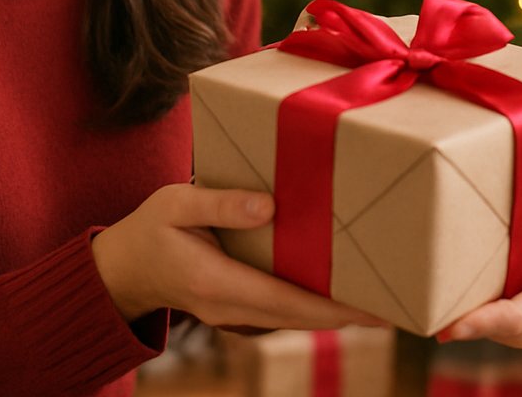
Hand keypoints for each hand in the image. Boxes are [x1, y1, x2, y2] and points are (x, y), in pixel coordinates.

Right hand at [91, 183, 387, 330]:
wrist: (123, 269)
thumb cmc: (149, 229)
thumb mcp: (175, 203)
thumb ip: (220, 202)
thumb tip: (269, 205)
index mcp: (217, 282)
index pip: (287, 301)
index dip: (333, 307)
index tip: (374, 308)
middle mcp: (231, 308)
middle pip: (302, 318)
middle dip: (349, 315)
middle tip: (398, 303)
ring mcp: (236, 315)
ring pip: (297, 318)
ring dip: (337, 313)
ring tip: (383, 296)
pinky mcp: (241, 309)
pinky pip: (286, 311)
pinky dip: (317, 306)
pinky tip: (344, 290)